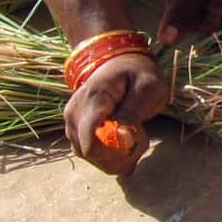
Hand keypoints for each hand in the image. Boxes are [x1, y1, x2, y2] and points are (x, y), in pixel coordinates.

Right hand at [65, 51, 168, 176]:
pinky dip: (111, 154)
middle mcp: (74, 114)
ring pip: (91, 158)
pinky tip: (126, 142)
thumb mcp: (148, 87)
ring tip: (135, 135)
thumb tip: (121, 139)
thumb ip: (133, 113)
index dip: (114, 154)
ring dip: (117, 156)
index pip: (90, 144)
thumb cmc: (138, 74)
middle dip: (121, 155)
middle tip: (142, 135)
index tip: (137, 141)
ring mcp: (72, 123)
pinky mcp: (75, 130)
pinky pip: (91, 154)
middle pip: (91, 154)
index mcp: (92, 101)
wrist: (120, 63)